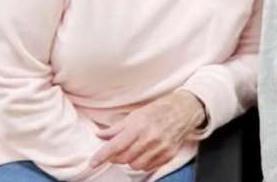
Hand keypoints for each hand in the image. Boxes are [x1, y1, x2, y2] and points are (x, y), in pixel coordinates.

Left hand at [90, 90, 205, 171]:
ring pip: (135, 165)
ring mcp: (161, 148)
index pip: (115, 146)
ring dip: (130, 161)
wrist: (184, 110)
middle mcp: (150, 138)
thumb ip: (116, 128)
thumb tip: (99, 135)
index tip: (92, 163)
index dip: (101, 156)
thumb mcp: (135, 115)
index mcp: (139, 126)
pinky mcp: (169, 154)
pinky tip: (145, 153)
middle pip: (123, 159)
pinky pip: (148, 167)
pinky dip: (143, 163)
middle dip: (116, 157)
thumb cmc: (158, 110)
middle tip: (116, 151)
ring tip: (134, 150)